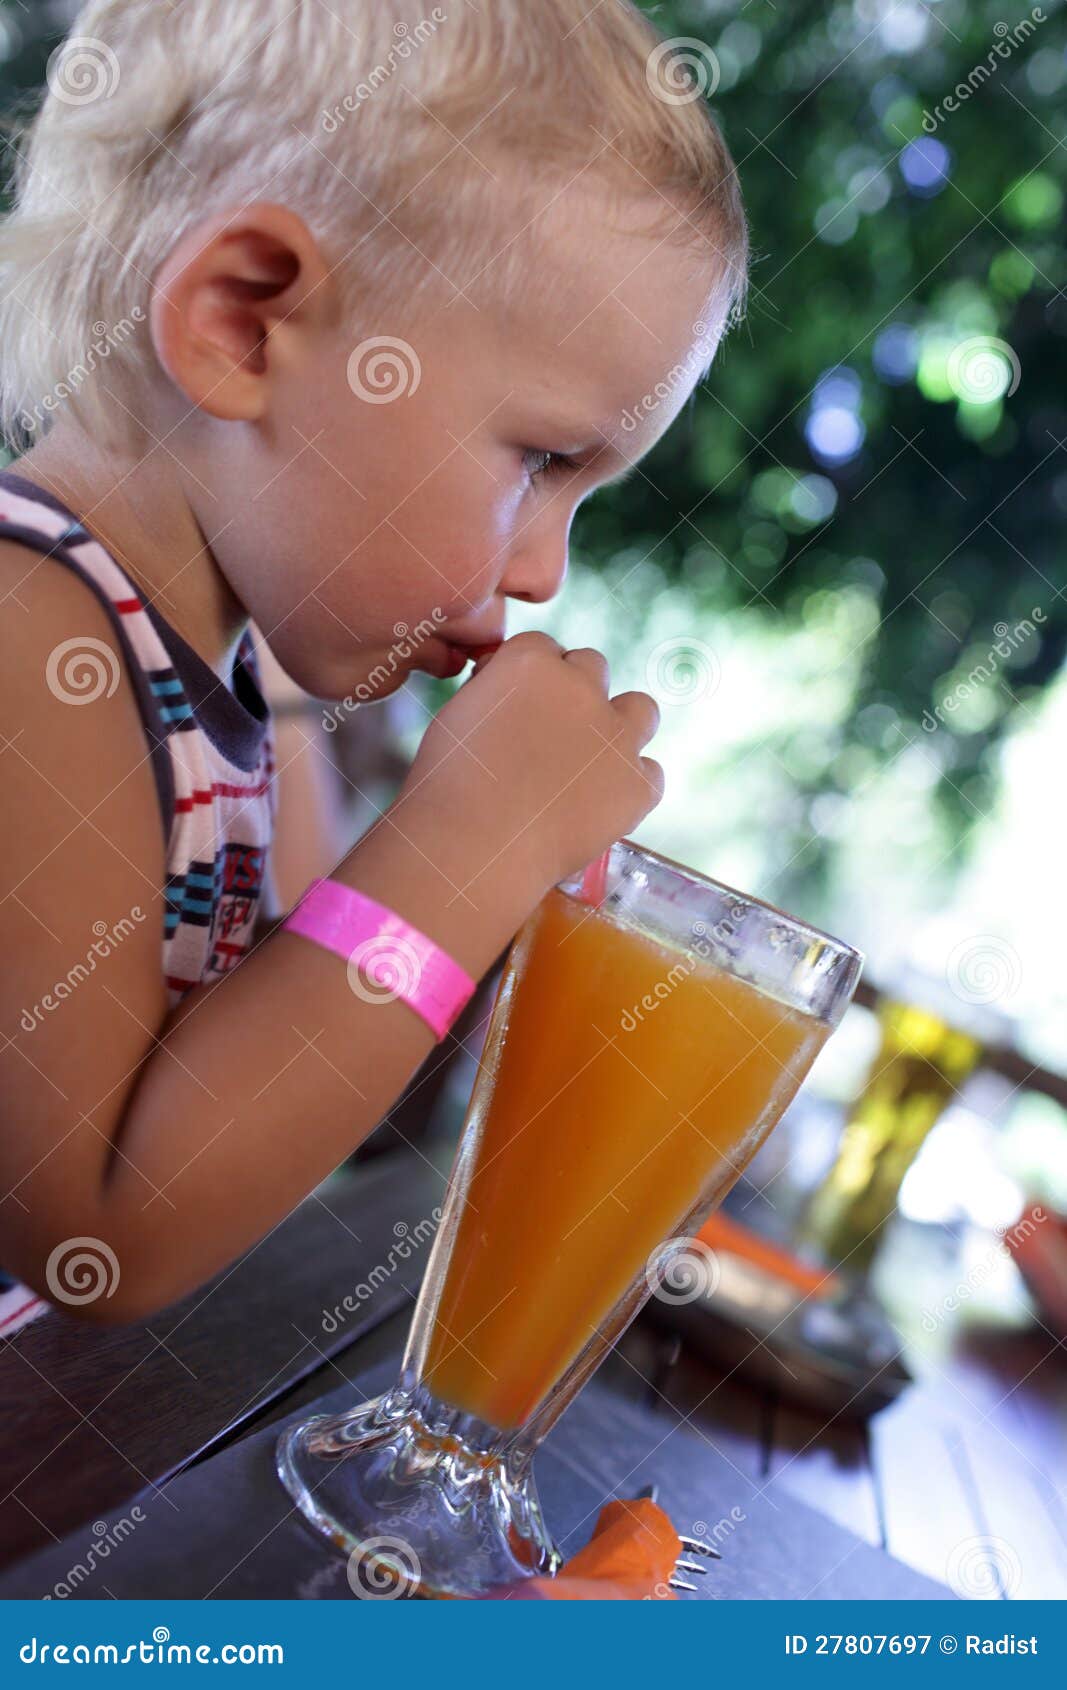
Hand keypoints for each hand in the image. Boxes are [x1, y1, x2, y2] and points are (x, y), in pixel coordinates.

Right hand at [398, 632, 662, 901]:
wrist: (475, 846)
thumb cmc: (449, 784)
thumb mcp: (457, 713)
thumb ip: (495, 690)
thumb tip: (512, 690)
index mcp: (532, 661)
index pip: (544, 648)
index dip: (531, 678)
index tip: (519, 707)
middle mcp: (582, 687)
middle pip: (592, 668)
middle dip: (574, 694)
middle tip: (549, 738)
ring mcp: (618, 736)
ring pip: (640, 709)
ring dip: (620, 727)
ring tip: (593, 761)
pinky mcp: (638, 785)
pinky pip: (650, 774)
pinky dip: (631, 786)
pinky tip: (603, 804)